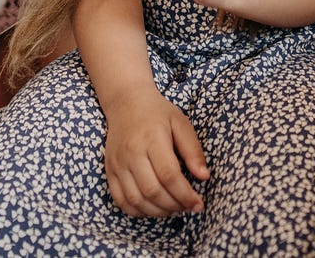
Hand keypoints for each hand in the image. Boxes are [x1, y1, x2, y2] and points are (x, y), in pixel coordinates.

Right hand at [102, 89, 209, 216]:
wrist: (126, 103)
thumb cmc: (157, 113)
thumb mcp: (181, 123)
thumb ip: (193, 150)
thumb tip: (204, 177)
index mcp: (152, 138)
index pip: (169, 175)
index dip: (185, 195)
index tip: (198, 204)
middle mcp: (131, 152)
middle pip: (152, 191)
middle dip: (174, 205)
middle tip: (187, 207)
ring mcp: (118, 163)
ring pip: (136, 200)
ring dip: (157, 212)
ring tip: (173, 209)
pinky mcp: (110, 170)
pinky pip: (121, 200)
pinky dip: (138, 211)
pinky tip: (153, 208)